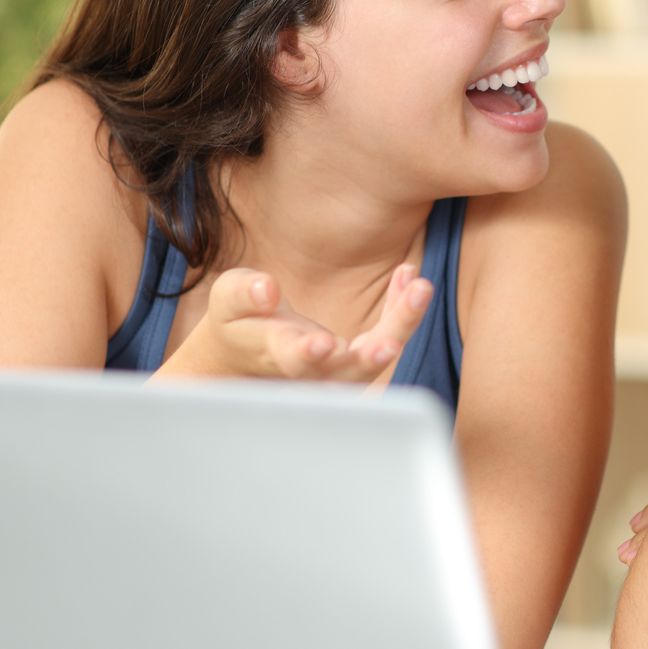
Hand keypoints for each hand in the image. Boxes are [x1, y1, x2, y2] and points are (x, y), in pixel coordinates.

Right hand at [163, 263, 431, 381]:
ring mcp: (340, 369)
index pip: (293, 361)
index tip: (322, 344)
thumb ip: (244, 294)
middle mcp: (314, 371)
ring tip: (419, 287)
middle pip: (346, 371)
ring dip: (400, 324)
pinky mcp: (359, 358)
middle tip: (390, 344)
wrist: (250, 355)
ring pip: (376, 358)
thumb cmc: (239, 323)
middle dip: (370, 357)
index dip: (306, 354)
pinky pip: (387, 338)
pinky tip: (409, 277)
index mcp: (276, 355)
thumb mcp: (228, 300)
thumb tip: (266, 289)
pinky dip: (400, 310)